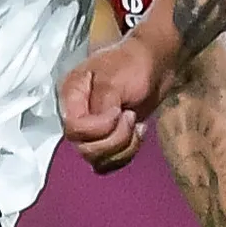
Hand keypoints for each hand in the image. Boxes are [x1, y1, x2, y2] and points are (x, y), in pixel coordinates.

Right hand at [57, 31, 174, 173]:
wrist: (154, 63)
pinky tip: (137, 132)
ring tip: (135, 123)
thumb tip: (99, 124)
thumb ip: (102, 102)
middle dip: (115, 138)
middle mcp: (76, 115)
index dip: (99, 127)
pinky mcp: (106, 139)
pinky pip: (109, 163)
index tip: (119, 111)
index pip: (73, 128)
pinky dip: (127, 153)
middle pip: (84, 148)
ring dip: (124, 147)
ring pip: (97, 159)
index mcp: (71, 95)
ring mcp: (91, 129)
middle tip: (131, 116)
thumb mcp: (114, 78)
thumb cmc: (133, 63)